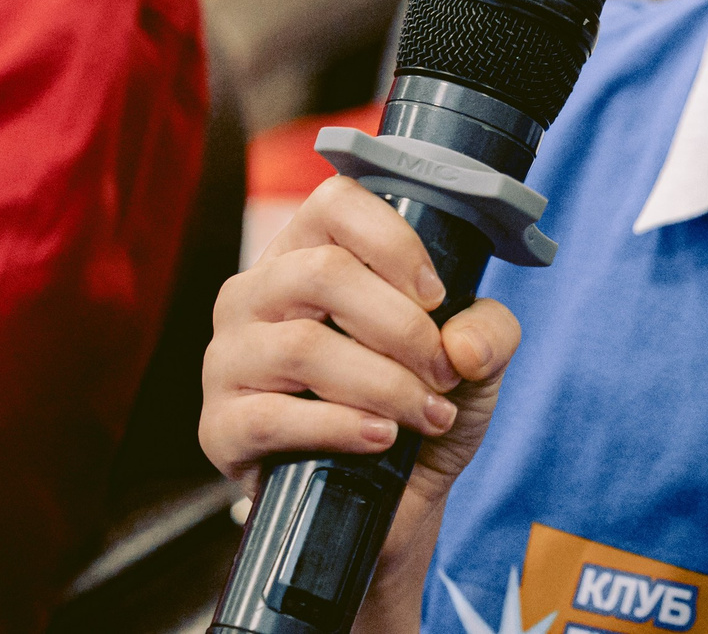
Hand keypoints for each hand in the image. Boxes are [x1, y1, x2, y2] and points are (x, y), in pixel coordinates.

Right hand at [201, 176, 521, 625]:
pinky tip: (381, 439)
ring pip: (303, 346)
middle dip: (401, 326)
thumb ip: (489, 330)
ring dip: (383, 383)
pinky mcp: (218, 426)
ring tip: (425, 414)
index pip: (335, 202)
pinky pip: (272, 416)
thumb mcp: (472, 361)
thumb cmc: (417, 405)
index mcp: (307, 253)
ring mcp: (227, 359)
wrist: (389, 505)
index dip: (393, 241)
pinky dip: (341, 427)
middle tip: (442, 370)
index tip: (437, 294)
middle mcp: (255, 293)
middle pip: (322, 272)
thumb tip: (463, 344)